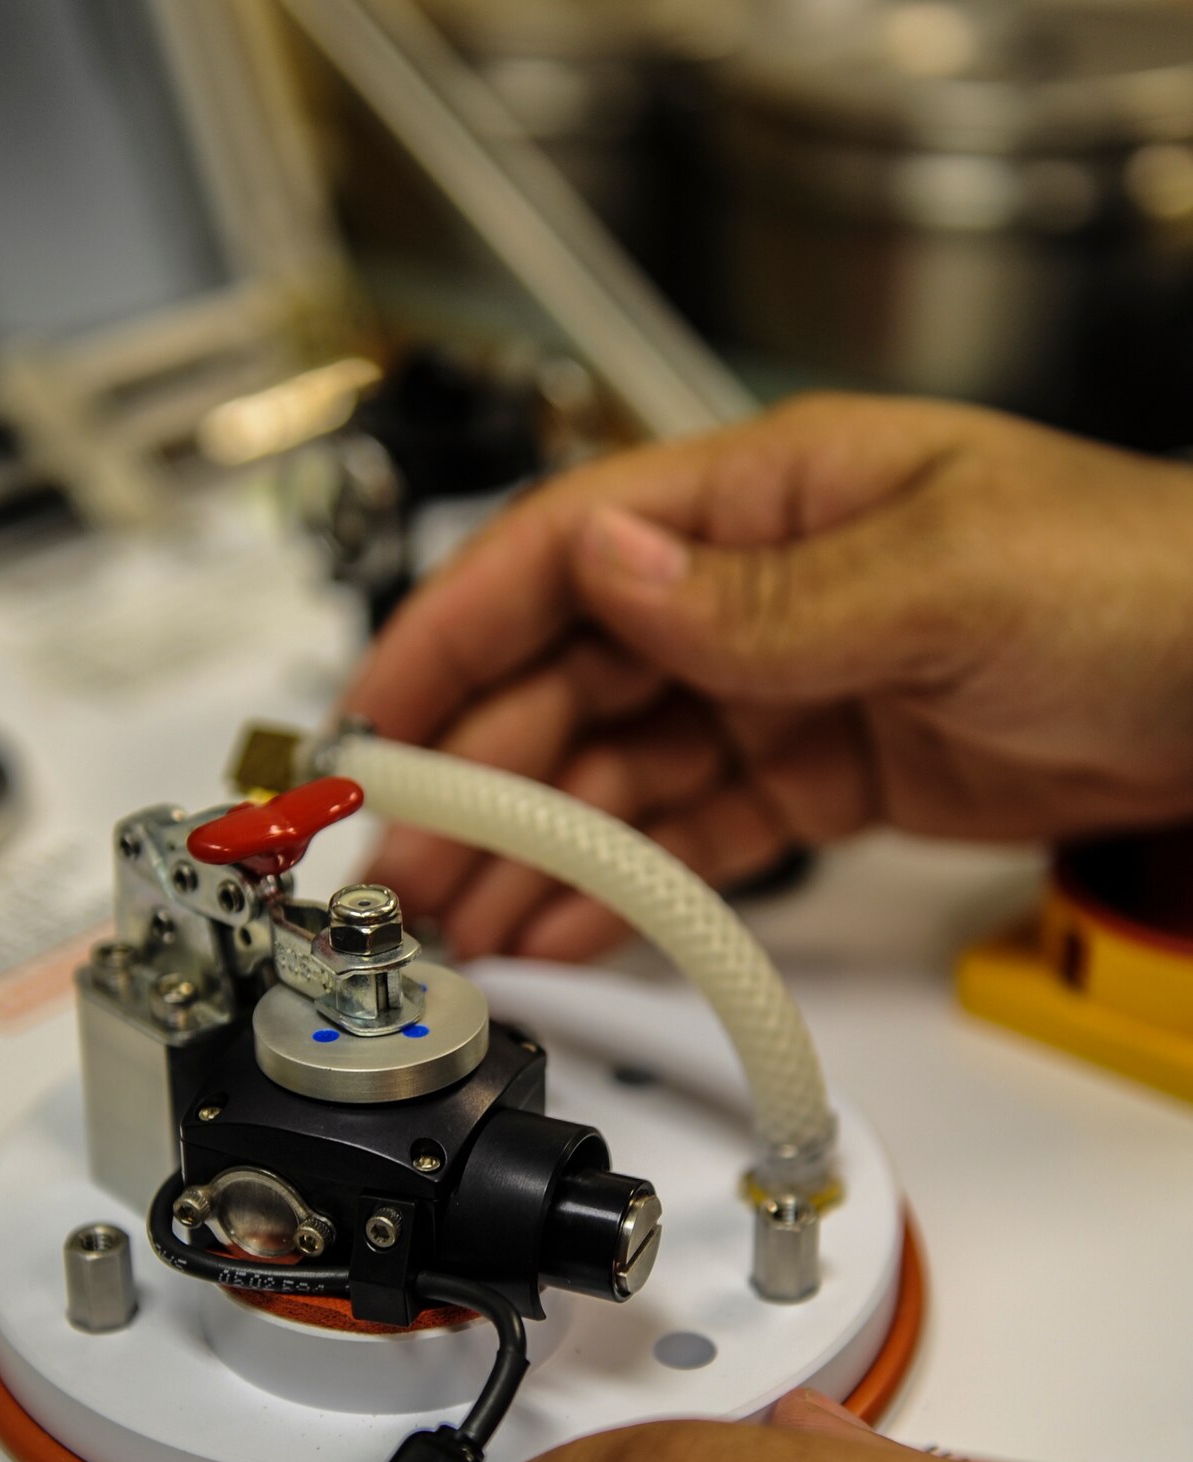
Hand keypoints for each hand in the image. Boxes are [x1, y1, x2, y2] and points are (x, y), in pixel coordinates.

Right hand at [347, 394, 1192, 960]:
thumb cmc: (1140, 580)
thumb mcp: (950, 571)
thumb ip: (769, 595)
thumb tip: (610, 573)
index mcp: (769, 501)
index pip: (567, 554)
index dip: (454, 634)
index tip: (380, 717)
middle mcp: (755, 592)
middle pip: (569, 678)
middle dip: (477, 774)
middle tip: (404, 864)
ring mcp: (781, 688)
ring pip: (619, 770)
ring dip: (535, 848)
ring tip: (462, 921)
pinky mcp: (817, 779)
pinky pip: (691, 834)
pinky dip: (625, 885)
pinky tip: (566, 926)